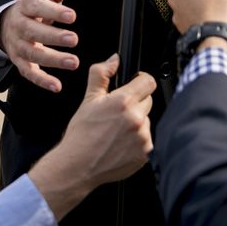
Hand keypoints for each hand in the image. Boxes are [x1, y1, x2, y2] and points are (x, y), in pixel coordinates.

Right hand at [0, 0, 82, 92]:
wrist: (8, 24)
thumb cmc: (34, 8)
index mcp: (25, 5)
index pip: (36, 6)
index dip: (53, 11)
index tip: (72, 16)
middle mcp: (19, 25)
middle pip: (33, 31)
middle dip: (53, 36)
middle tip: (74, 39)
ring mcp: (18, 45)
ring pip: (32, 54)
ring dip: (53, 60)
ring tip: (73, 62)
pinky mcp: (19, 62)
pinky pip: (29, 73)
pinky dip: (41, 81)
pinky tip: (56, 86)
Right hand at [28, 54, 155, 220]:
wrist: (78, 166)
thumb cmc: (81, 134)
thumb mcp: (88, 99)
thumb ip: (101, 73)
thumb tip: (114, 59)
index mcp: (124, 102)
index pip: (148, 82)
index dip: (140, 81)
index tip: (134, 86)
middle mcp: (137, 119)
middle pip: (148, 101)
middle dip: (135, 104)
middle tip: (117, 114)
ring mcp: (143, 138)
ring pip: (147, 121)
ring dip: (137, 123)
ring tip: (117, 132)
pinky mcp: (146, 154)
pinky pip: (148, 140)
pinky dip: (138, 141)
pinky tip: (121, 144)